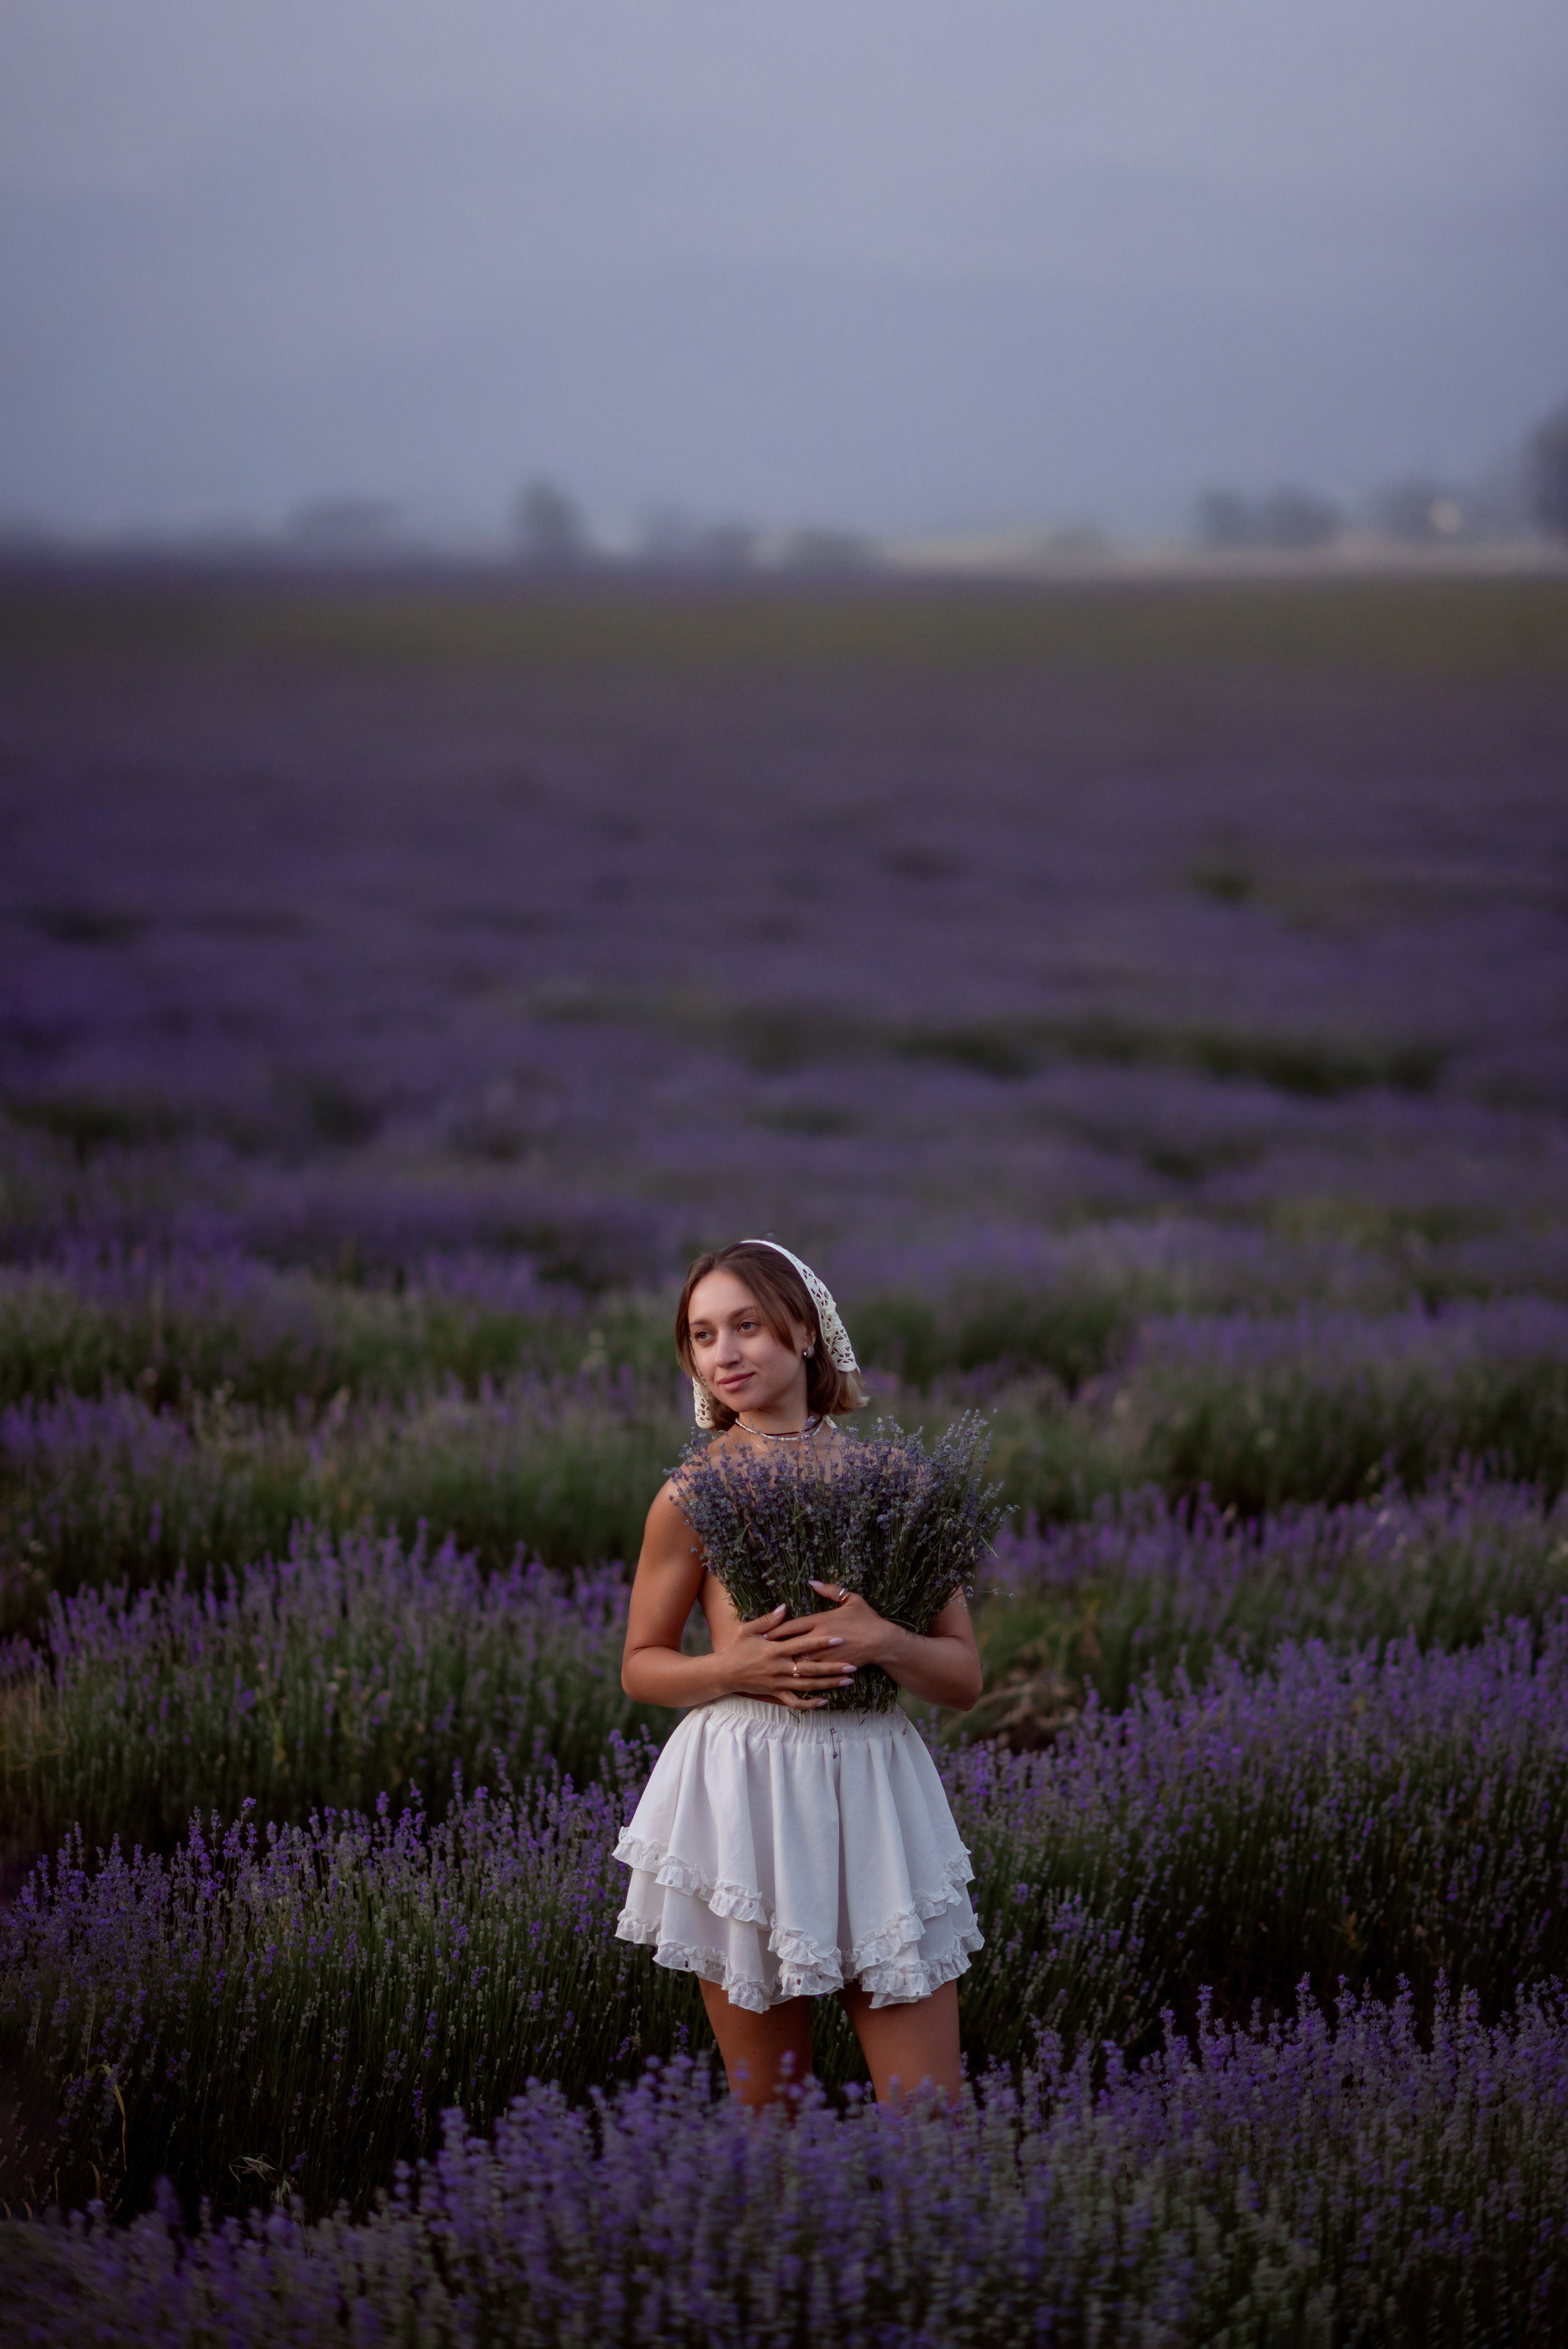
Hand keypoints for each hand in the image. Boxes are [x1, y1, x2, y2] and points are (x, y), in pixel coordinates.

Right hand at [721, 1603, 858, 1709]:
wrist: (724, 1673)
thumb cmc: (736, 1648)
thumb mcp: (748, 1630)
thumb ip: (768, 1620)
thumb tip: (785, 1607)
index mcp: (774, 1650)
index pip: (802, 1645)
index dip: (821, 1641)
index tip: (838, 1638)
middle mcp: (778, 1668)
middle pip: (810, 1668)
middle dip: (833, 1668)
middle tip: (852, 1665)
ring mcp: (778, 1683)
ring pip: (808, 1686)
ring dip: (828, 1684)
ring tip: (847, 1682)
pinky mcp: (775, 1694)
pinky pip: (795, 1702)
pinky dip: (810, 1704)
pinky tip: (825, 1702)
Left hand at [765, 1583, 898, 1676]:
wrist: (882, 1641)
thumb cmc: (866, 1618)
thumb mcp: (850, 1599)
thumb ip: (829, 1590)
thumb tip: (812, 1581)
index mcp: (821, 1620)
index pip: (793, 1625)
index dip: (777, 1629)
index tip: (764, 1633)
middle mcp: (820, 1638)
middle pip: (791, 1645)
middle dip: (775, 1648)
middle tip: (760, 1652)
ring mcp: (825, 1655)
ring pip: (799, 1661)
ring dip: (785, 1664)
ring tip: (771, 1667)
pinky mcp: (831, 1667)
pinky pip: (813, 1674)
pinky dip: (802, 1676)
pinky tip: (792, 1680)